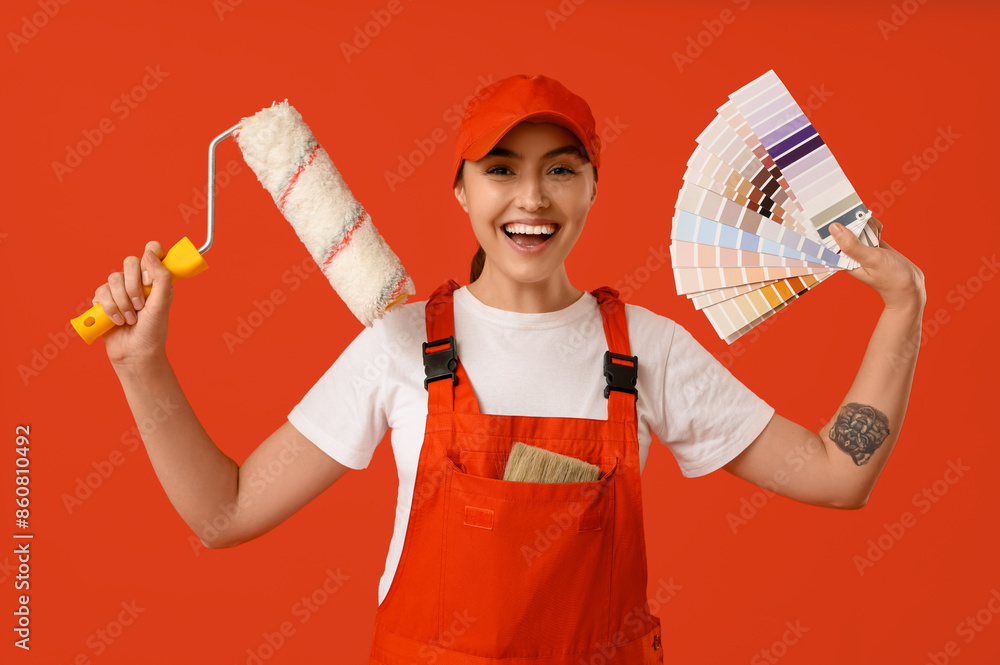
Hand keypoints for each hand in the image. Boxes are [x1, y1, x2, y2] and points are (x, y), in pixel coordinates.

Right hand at [92, 240, 173, 367]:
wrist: (135, 353)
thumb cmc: (153, 330)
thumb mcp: (162, 303)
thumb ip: (161, 276)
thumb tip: (150, 252)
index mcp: (156, 279)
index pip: (152, 251)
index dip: (151, 256)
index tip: (150, 277)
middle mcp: (138, 281)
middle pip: (129, 262)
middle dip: (133, 286)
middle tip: (140, 305)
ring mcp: (120, 290)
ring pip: (113, 278)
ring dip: (122, 302)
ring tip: (130, 319)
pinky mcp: (104, 300)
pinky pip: (100, 292)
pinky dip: (109, 308)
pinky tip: (117, 321)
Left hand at [830, 223, 925, 309]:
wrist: (910, 286)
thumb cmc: (891, 278)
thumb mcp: (871, 259)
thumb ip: (852, 245)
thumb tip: (834, 228)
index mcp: (843, 260)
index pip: (831, 240)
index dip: (832, 226)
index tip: (836, 214)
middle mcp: (850, 253)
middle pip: (845, 230)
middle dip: (853, 222)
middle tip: (862, 223)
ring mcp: (862, 248)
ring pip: (858, 227)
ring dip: (866, 225)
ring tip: (876, 235)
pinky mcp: (873, 245)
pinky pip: (869, 229)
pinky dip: (874, 227)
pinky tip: (880, 233)